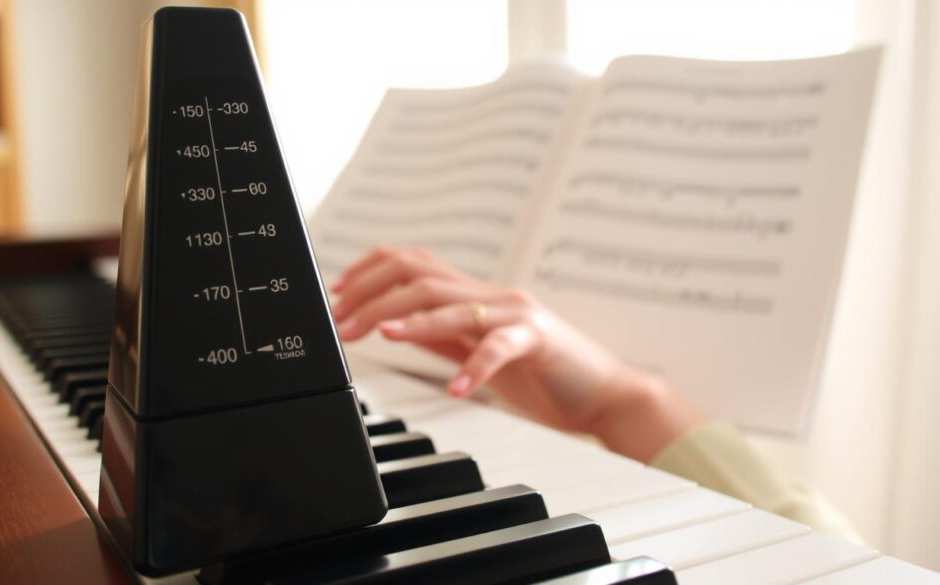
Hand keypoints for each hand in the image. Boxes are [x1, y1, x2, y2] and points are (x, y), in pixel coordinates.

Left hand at [330, 247, 705, 460]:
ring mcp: (516, 314)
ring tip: (378, 337)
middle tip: (342, 322)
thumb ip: (440, 335)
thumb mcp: (477, 350)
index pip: (413, 263)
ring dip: (408, 320)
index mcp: (476, 294)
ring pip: (452, 303)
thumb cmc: (541, 373)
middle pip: (421, 277)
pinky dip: (474, 368)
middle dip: (373, 297)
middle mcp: (493, 295)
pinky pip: (499, 348)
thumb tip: (391, 325)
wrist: (602, 392)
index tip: (337, 293)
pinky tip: (455, 387)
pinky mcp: (538, 341)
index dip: (370, 271)